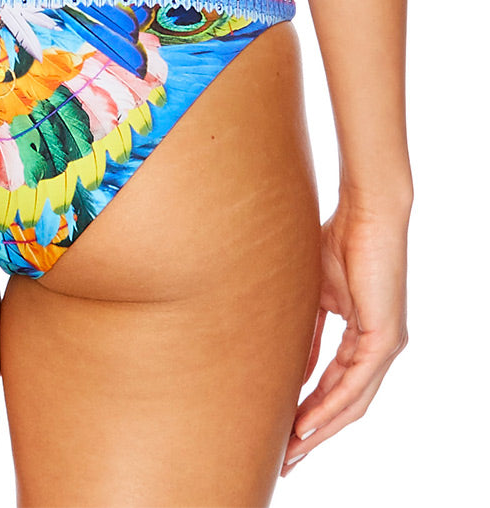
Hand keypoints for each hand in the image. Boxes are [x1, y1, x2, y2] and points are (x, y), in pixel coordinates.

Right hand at [280, 194, 409, 476]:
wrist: (366, 210)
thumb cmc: (338, 238)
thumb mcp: (314, 294)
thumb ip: (306, 331)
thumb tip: (288, 368)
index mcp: (363, 335)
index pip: (335, 384)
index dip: (310, 410)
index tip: (283, 431)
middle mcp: (379, 346)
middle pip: (346, 404)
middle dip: (313, 433)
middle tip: (285, 458)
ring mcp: (386, 344)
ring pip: (353, 401)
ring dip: (321, 429)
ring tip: (292, 449)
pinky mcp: (386, 338)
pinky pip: (357, 384)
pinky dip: (331, 406)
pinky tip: (309, 423)